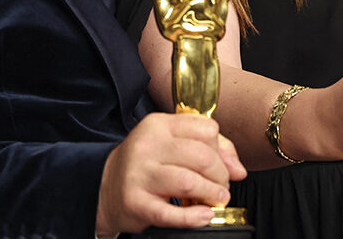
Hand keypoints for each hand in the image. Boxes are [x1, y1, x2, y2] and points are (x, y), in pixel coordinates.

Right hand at [95, 112, 246, 234]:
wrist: (104, 189)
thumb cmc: (145, 166)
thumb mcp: (171, 145)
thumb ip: (209, 148)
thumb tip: (238, 169)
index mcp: (158, 125)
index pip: (206, 129)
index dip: (221, 149)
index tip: (221, 164)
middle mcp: (147, 146)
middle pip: (203, 156)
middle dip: (221, 176)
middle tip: (220, 187)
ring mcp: (139, 175)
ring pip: (190, 182)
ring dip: (212, 195)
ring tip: (214, 200)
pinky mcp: (136, 203)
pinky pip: (172, 214)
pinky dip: (195, 218)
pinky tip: (204, 216)